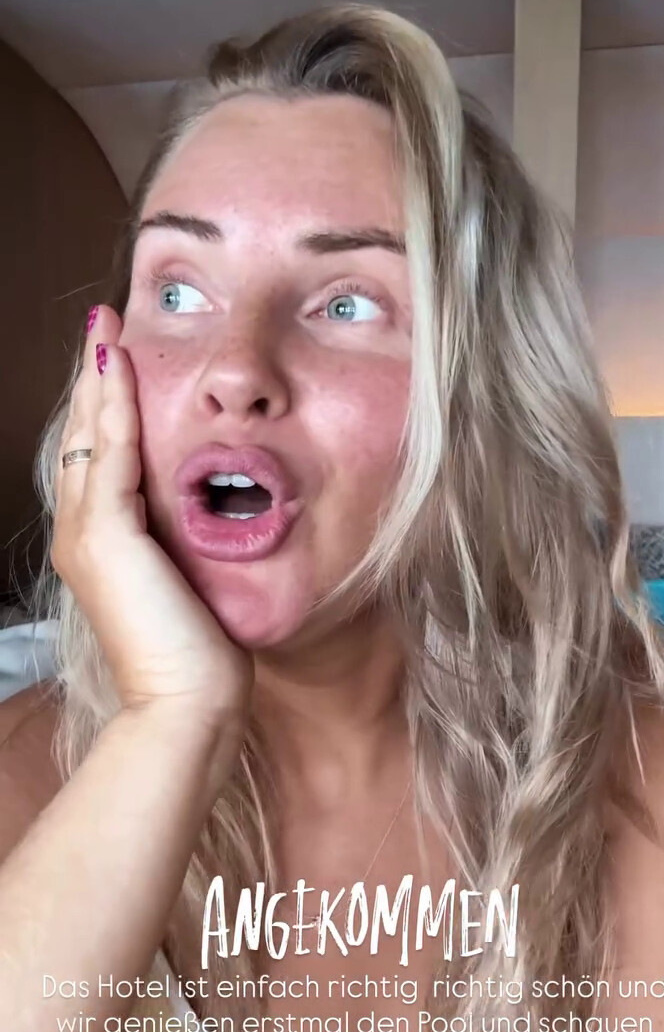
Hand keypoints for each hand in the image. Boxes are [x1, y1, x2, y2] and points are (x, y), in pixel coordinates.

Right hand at [52, 306, 253, 720]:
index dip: (105, 409)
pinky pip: (109, 452)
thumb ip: (189, 546)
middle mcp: (80, 533)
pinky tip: (119, 364)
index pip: (98, 459)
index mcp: (101, 545)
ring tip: (105, 328)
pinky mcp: (107, 535)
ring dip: (97, 377)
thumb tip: (215, 517)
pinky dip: (113, 404)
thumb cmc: (199, 657)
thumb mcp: (193, 586)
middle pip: (80, 438)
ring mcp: (86, 533)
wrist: (186, 705)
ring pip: (87, 436)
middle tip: (104, 327)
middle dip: (94, 381)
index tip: (121, 363)